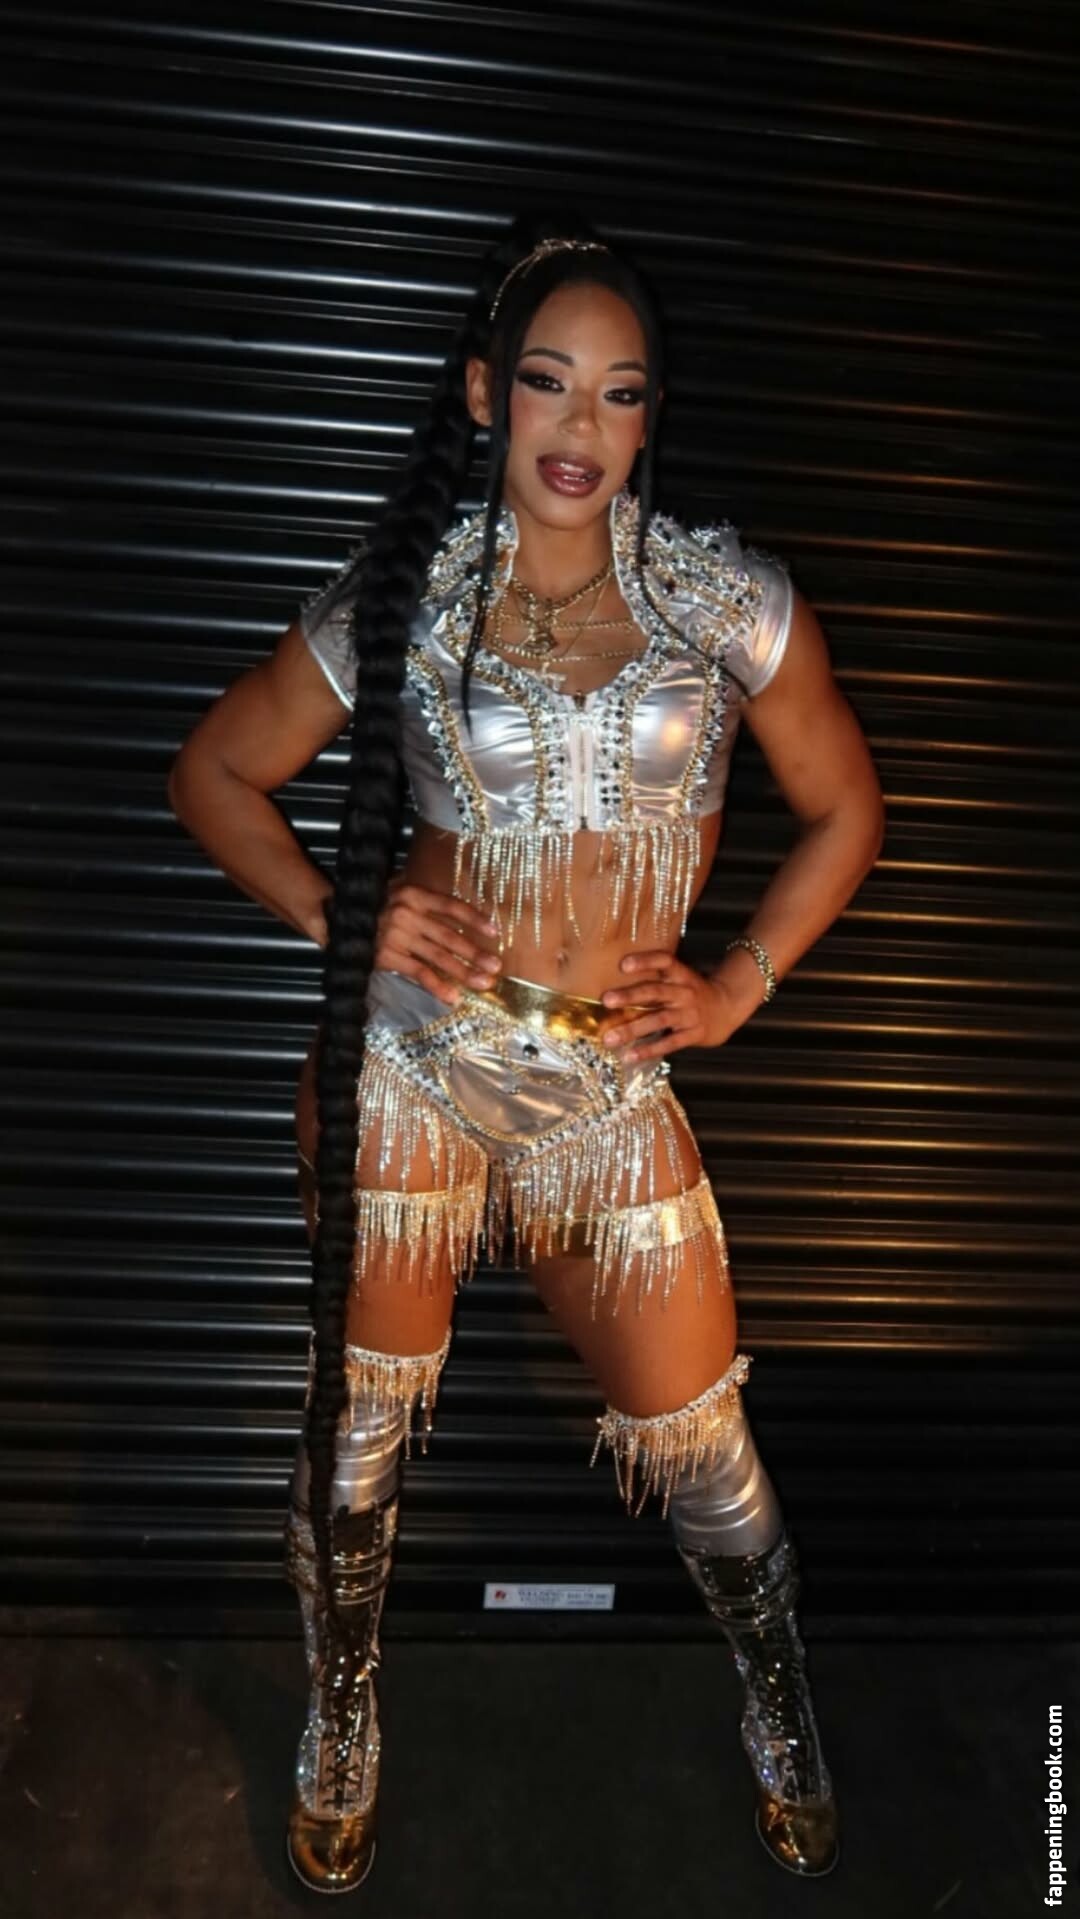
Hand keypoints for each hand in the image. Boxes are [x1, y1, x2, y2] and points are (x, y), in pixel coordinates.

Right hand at [372, 877, 501, 1007]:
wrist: (338, 919)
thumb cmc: (376, 907)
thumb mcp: (400, 895)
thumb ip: (427, 904)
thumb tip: (464, 921)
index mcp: (414, 894)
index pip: (451, 906)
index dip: (475, 919)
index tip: (495, 932)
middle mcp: (406, 913)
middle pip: (449, 935)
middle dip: (475, 953)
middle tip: (496, 966)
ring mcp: (396, 936)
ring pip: (438, 957)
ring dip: (464, 972)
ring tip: (484, 983)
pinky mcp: (387, 957)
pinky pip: (419, 973)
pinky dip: (438, 986)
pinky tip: (453, 997)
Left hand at [598, 950, 735, 1063]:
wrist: (727, 1007)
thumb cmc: (692, 992)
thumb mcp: (679, 978)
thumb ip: (655, 979)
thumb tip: (614, 984)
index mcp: (681, 974)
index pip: (664, 961)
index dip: (645, 961)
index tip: (623, 964)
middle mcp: (685, 992)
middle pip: (656, 991)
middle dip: (630, 996)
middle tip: (606, 1000)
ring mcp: (690, 1014)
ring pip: (659, 1020)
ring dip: (632, 1029)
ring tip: (609, 1038)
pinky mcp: (694, 1034)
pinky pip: (670, 1043)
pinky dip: (649, 1050)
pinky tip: (630, 1056)